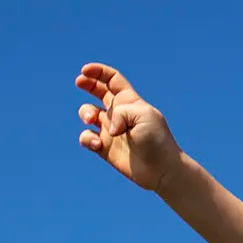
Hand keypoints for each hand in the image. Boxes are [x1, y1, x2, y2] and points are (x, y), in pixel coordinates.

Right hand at [76, 63, 182, 191]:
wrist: (163, 171)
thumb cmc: (158, 141)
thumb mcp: (143, 115)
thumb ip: (121, 112)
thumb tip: (108, 128)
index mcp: (130, 101)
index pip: (112, 79)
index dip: (98, 72)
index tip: (85, 71)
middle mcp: (119, 114)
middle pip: (98, 91)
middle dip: (87, 83)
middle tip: (79, 82)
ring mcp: (111, 130)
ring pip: (88, 113)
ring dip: (84, 112)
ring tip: (90, 120)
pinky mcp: (104, 148)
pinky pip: (86, 138)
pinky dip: (87, 138)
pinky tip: (98, 144)